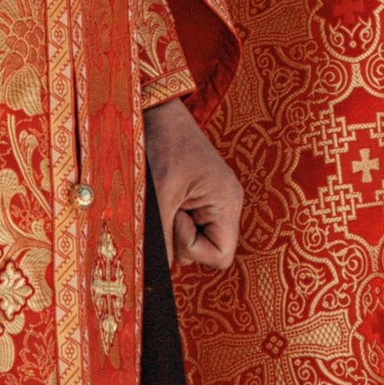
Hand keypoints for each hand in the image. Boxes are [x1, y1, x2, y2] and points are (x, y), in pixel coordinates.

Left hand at [144, 96, 246, 272]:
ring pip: (193, 238)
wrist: (156, 111)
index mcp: (227, 202)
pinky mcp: (200, 194)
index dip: (193, 248)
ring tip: (165, 194)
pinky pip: (187, 223)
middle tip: (167, 204)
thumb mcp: (160, 196)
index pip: (220, 256)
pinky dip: (171, 216)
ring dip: (172, 226)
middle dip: (180, 236)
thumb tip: (159, 273)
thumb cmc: (161, 147)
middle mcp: (226, 203)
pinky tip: (165, 193)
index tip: (176, 218)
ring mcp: (214, 199)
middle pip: (206, 250)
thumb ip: (163, 239)